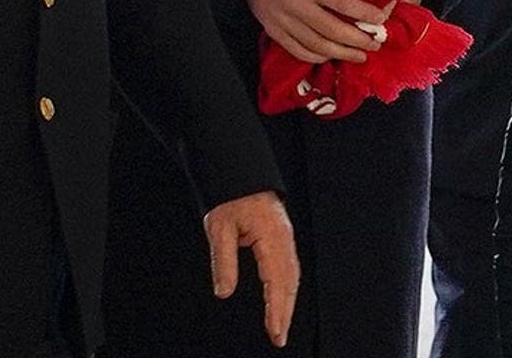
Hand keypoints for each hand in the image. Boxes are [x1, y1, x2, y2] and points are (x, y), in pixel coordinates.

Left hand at [203, 191, 298, 348]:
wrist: (241, 173)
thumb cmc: (231, 197)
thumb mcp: (219, 228)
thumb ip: (223, 261)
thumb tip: (224, 292)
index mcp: (272, 236)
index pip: (276, 280)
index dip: (277, 308)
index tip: (275, 331)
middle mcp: (284, 238)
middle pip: (290, 280)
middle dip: (286, 311)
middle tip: (279, 337)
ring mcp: (286, 236)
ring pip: (293, 274)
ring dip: (288, 301)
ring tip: (281, 325)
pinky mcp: (282, 235)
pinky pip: (290, 265)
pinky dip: (287, 286)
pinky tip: (282, 297)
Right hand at [246, 0, 388, 63]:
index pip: (341, 2)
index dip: (363, 12)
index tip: (381, 20)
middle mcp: (297, 4)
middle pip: (331, 29)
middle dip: (357, 40)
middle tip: (375, 44)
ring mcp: (284, 21)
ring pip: (316, 45)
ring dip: (341, 53)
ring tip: (360, 55)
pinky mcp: (275, 32)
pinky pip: (298, 51)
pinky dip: (317, 57)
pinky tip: (331, 57)